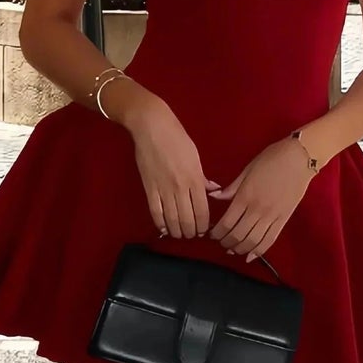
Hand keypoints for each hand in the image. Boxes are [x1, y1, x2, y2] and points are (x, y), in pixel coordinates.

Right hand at [121, 88, 220, 239]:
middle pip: (187, 219)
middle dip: (191, 232)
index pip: (202, 211)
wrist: (152, 127)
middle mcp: (180, 187)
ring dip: (177, 231)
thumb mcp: (195, 156)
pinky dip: (160, 224)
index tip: (204, 230)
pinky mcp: (149, 188)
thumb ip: (202, 178)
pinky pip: (155, 212)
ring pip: (172, 219)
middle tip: (192, 235)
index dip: (203, 225)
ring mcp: (163, 189)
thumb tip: (212, 191)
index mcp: (195, 179)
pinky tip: (164, 229)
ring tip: (180, 235)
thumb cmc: (177, 138)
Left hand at [210, 136, 313, 261]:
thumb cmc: (271, 159)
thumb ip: (231, 188)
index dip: (217, 232)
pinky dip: (258, 251)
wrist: (299, 159)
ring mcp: (271, 216)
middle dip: (226, 242)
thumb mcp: (247, 170)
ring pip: (252, 241)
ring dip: (240, 249)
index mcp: (245, 196)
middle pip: (238, 235)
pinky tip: (250, 256)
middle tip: (221, 243)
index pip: (226, 222)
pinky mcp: (283, 220)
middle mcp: (257, 210)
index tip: (212, 234)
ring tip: (233, 249)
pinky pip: (269, 240)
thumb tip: (214, 197)